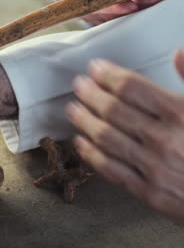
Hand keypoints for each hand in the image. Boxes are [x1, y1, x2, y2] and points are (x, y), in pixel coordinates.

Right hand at [54, 0, 168, 24]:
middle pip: (103, 12)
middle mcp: (76, 2)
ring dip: (136, 6)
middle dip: (127, 6)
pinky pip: (121, 8)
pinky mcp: (106, 5)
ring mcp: (92, 6)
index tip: (130, 4)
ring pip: (114, 14)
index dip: (110, 6)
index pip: (88, 4)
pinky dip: (138, 2)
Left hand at [66, 51, 183, 221]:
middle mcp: (164, 139)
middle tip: (78, 85)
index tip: (95, 68)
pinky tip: (81, 143)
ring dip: (85, 121)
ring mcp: (155, 168)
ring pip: (106, 138)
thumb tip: (178, 53)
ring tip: (73, 109)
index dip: (108, 75)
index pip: (132, 87)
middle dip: (91, 94)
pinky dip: (91, 155)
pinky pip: (112, 170)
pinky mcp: (150, 194)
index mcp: (180, 112)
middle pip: (113, 110)